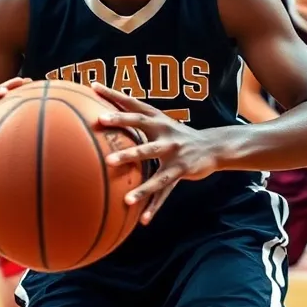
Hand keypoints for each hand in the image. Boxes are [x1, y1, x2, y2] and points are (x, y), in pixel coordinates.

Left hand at [92, 83, 220, 225]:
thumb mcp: (162, 123)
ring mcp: (174, 154)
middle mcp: (165, 133)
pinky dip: (154, 206)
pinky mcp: (181, 172)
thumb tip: (108, 112)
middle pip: (141, 126)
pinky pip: (164, 192)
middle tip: (100, 120)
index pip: (133, 103)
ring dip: (141, 184)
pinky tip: (143, 220)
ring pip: (154, 169)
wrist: (213, 146)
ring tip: (126, 198)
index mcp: (158, 120)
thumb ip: (139, 119)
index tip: (94, 86)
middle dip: (122, 123)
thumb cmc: (177, 135)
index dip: (114, 94)